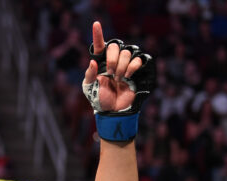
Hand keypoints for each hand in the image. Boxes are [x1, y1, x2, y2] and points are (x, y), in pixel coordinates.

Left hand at [82, 21, 154, 141]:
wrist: (113, 110)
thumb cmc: (99, 99)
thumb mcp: (89, 88)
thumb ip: (89, 75)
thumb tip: (92, 62)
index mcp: (100, 62)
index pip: (99, 45)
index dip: (97, 34)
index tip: (96, 23)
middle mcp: (113, 60)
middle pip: (115, 46)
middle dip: (112, 59)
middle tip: (111, 73)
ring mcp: (125, 64)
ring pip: (127, 52)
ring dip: (122, 65)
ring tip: (119, 78)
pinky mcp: (136, 69)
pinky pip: (138, 59)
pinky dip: (133, 66)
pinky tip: (128, 76)